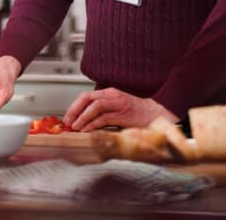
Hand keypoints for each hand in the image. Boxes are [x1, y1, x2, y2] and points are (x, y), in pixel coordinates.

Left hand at [62, 87, 177, 130]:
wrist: (158, 116)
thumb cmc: (137, 115)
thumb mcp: (117, 110)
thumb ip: (103, 113)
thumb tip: (84, 123)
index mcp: (109, 93)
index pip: (86, 96)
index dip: (74, 106)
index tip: (67, 118)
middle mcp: (113, 95)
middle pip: (87, 98)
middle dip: (74, 110)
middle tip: (67, 122)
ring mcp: (119, 104)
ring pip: (94, 106)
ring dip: (82, 117)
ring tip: (75, 127)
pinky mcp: (124, 115)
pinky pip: (104, 118)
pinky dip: (93, 124)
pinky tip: (87, 130)